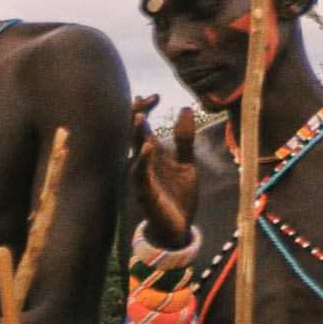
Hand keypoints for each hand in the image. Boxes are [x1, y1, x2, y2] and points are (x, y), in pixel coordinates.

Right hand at [132, 109, 202, 243]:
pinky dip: (143, 160)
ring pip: (135, 152)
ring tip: (141, 117)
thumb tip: (185, 109)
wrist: (179, 228)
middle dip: (137, 116)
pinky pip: (141, 175)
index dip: (147, 110)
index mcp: (153, 154)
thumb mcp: (186, 163)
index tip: (157, 95)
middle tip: (142, 100)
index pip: (144, 126)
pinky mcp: (145, 193)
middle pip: (135, 135)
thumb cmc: (178, 195)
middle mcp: (144, 163)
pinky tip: (147, 147)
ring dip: (137, 135)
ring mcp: (143, 177)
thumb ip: (185, 139)